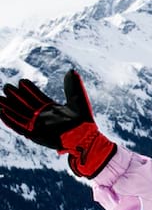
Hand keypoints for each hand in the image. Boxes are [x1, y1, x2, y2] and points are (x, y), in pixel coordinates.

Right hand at [0, 70, 115, 177]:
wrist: (85, 138)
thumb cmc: (84, 121)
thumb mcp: (78, 100)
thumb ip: (73, 86)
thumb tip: (71, 71)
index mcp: (52, 109)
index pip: (36, 97)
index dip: (29, 89)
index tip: (22, 81)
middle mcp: (43, 117)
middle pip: (25, 105)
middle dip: (15, 96)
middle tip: (6, 86)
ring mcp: (38, 126)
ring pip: (19, 115)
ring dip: (9, 107)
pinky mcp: (35, 134)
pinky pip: (19, 126)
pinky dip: (10, 120)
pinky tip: (2, 112)